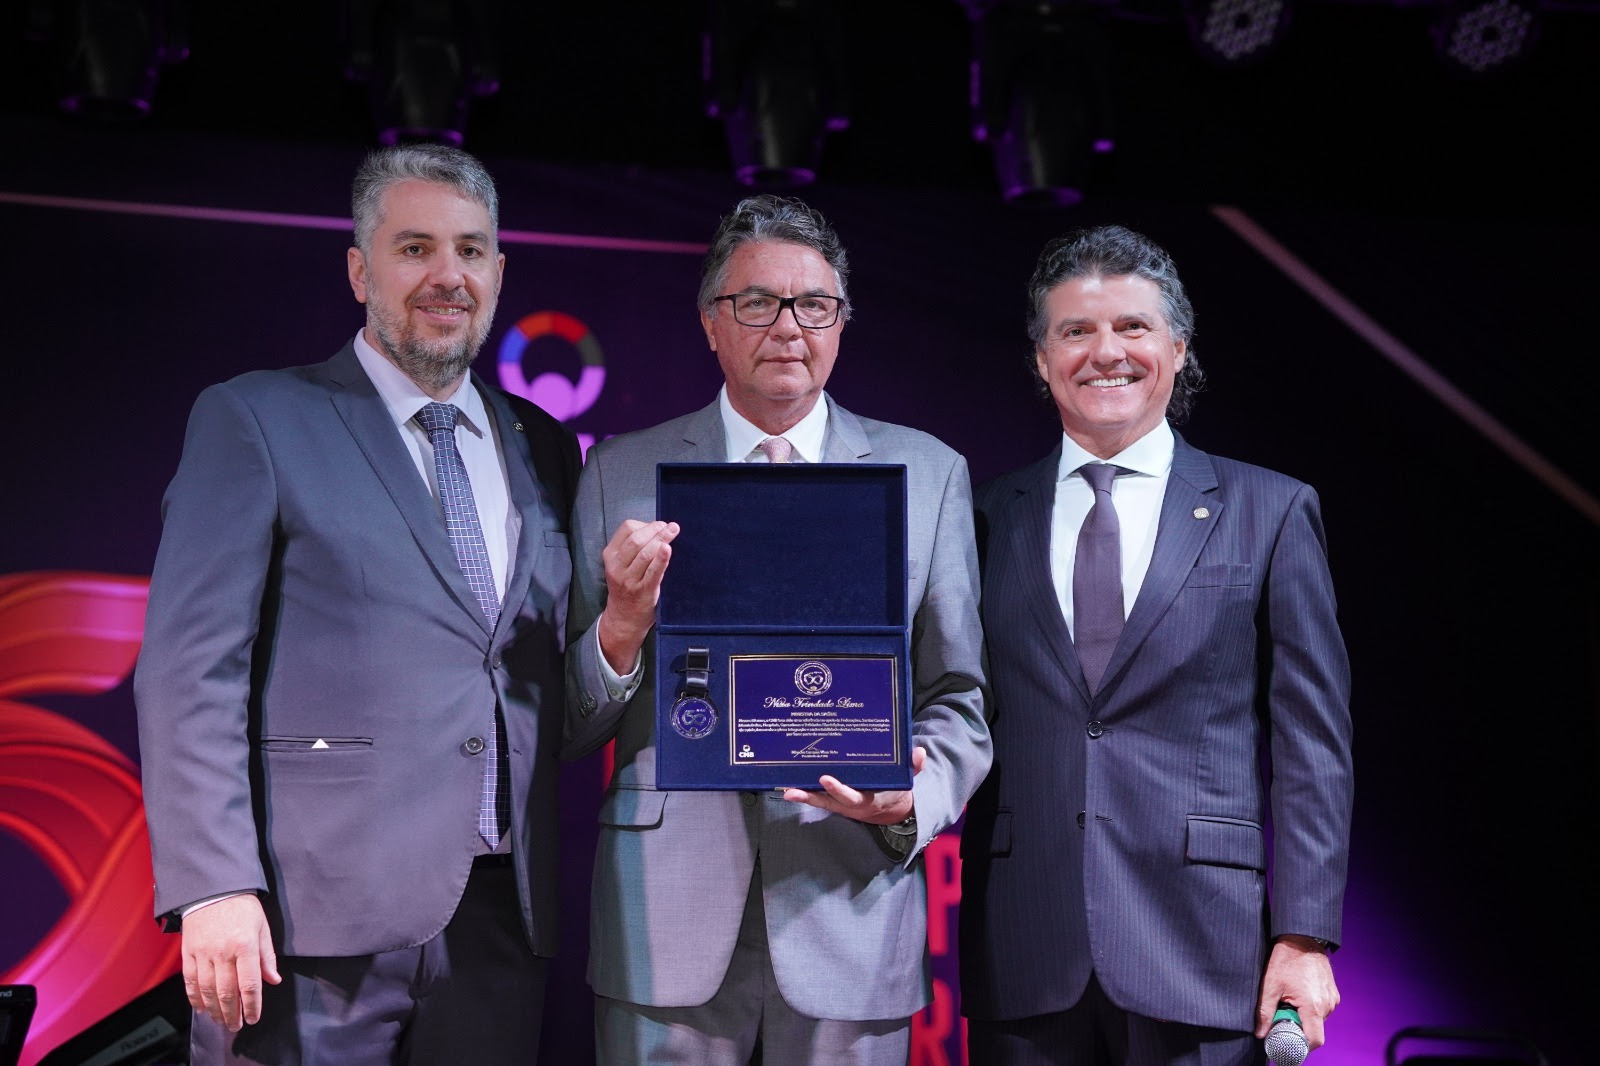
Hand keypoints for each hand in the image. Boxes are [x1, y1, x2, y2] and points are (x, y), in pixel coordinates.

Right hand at [180, 894, 281, 1030]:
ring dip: (214, 1010)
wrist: (213, 889)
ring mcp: (203, 953)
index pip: (249, 984)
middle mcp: (223, 952)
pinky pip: (190, 981)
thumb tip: (273, 980)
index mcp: (245, 945)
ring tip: (221, 1020)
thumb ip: (267, 956)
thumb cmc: (242, 907)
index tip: (253, 1018)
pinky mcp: (188, 952)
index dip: (252, 1006)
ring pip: (208, 990)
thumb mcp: (262, 927)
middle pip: (227, 992)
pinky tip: (201, 1008)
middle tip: (236, 1026)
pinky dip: (195, 998)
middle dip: (232, 1014)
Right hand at [596, 519, 679, 672]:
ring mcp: (629, 579)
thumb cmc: (627, 585)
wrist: (624, 617)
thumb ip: (633, 547)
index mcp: (610, 555)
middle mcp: (617, 566)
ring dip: (662, 539)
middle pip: (636, 539)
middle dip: (655, 529)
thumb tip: (658, 528)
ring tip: (673, 531)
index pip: (627, 529)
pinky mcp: (643, 590)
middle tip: (671, 527)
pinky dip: (661, 559)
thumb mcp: (621, 563)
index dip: (645, 524)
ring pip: (645, 553)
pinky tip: (668, 549)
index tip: (659, 526)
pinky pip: (653, 571)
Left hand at [782, 746, 925, 824]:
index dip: (839, 789)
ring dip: (804, 796)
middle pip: (830, 800)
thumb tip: (919, 752)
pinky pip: (817, 799)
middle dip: (813, 795)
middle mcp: (852, 803)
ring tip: (787, 791)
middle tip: (796, 788)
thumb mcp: (906, 780)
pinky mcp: (834, 802)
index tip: (826, 779)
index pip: (853, 796)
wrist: (890, 810)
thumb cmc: (894, 790)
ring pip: (820, 801)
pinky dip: (804, 795)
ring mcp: (841, 804)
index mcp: (869, 798)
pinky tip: (787, 788)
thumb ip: (913, 767)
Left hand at [1255, 934, 1338, 1048]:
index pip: (1315, 1040)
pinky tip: (1298, 994)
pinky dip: (1309, 1007)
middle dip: (1298, 1027)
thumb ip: (1265, 1012)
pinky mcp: (1332, 992)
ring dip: (1303, 1016)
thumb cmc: (1286, 959)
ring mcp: (1332, 998)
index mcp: (1313, 1006)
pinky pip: (1321, 1008)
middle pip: (1314, 1030)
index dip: (1301, 1045)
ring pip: (1317, 1019)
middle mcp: (1327, 1005)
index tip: (1287, 1041)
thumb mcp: (1270, 985)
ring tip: (1289, 999)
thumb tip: (1260, 1033)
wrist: (1302, 938)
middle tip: (1282, 1013)